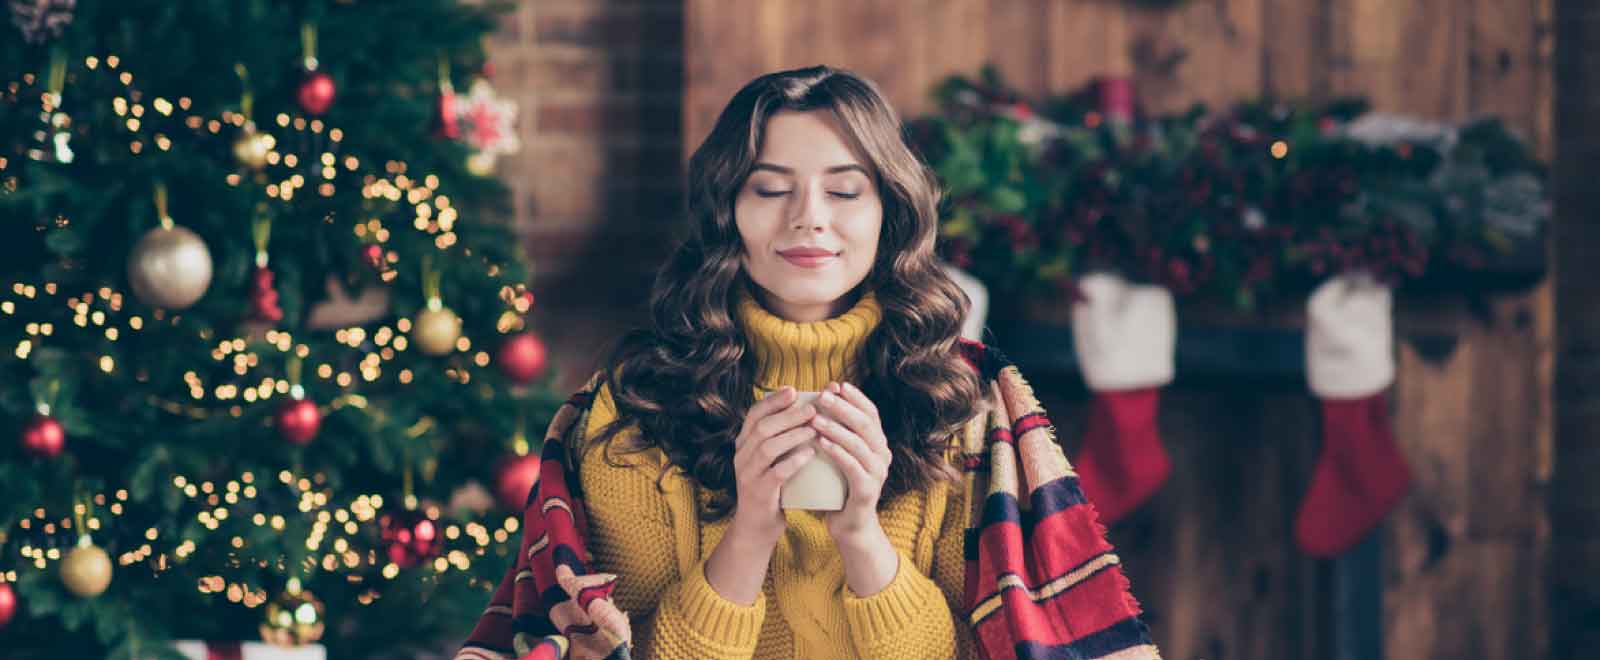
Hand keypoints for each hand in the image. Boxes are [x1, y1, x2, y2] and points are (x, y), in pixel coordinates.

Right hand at [728, 386, 820, 544]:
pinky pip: (775, 473)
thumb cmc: (771, 488)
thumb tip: (807, 410)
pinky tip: (810, 454)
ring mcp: (748, 475)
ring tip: (814, 429)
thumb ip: (780, 438)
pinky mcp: (759, 493)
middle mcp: (741, 456)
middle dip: (788, 415)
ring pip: (767, 448)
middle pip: (762, 428)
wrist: (757, 527)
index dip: (773, 401)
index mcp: (743, 444)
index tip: (794, 390)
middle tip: (812, 408)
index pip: (754, 415)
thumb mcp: (770, 460)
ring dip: (792, 436)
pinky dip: (793, 461)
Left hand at [811, 382, 891, 542]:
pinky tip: (821, 443)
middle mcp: (883, 456)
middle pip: (865, 424)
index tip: (837, 385)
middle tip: (822, 396)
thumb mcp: (840, 455)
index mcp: (878, 444)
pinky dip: (837, 452)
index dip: (856, 398)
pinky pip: (852, 467)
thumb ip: (836, 433)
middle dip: (843, 408)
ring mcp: (878, 473)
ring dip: (836, 428)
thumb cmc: (839, 486)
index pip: (871, 413)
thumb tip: (820, 400)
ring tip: (815, 418)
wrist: (849, 525)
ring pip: (859, 444)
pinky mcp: (867, 490)